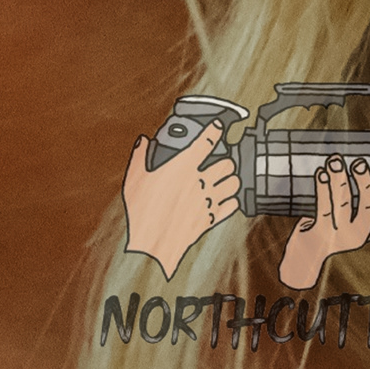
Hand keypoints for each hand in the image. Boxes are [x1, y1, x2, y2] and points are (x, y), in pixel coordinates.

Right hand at [120, 126, 238, 276]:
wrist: (153, 242)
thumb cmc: (142, 209)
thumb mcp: (134, 178)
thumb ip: (140, 156)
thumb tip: (143, 141)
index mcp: (182, 167)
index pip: (206, 143)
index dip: (215, 130)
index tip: (218, 126)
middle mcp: (200, 182)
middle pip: (228, 164)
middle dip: (226, 160)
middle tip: (221, 160)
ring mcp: (208, 201)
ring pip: (234, 184)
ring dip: (232, 179)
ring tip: (225, 178)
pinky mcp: (212, 218)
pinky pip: (232, 207)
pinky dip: (231, 201)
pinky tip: (226, 199)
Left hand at [277, 155, 369, 289]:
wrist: (306, 254)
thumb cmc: (334, 234)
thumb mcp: (360, 228)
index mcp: (365, 233)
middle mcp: (355, 236)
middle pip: (365, 208)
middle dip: (363, 184)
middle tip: (359, 162)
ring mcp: (337, 236)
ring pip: (342, 204)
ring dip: (338, 180)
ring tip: (335, 160)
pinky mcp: (319, 233)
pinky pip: (323, 208)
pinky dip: (322, 189)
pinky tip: (321, 173)